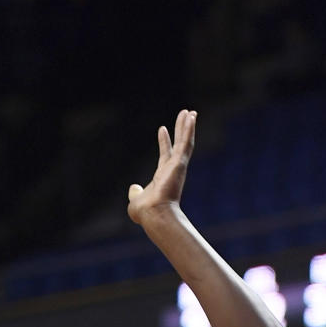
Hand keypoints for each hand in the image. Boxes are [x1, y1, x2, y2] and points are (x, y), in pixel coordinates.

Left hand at [127, 109, 196, 226]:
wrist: (153, 214)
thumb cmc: (145, 212)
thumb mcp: (136, 200)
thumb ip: (135, 193)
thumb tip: (134, 188)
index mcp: (162, 176)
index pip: (164, 155)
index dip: (164, 142)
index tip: (162, 128)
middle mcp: (172, 170)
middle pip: (179, 145)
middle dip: (182, 130)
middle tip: (186, 116)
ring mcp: (177, 166)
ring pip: (185, 142)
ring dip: (188, 127)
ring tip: (191, 112)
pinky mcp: (180, 163)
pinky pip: (186, 143)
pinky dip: (189, 130)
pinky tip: (191, 117)